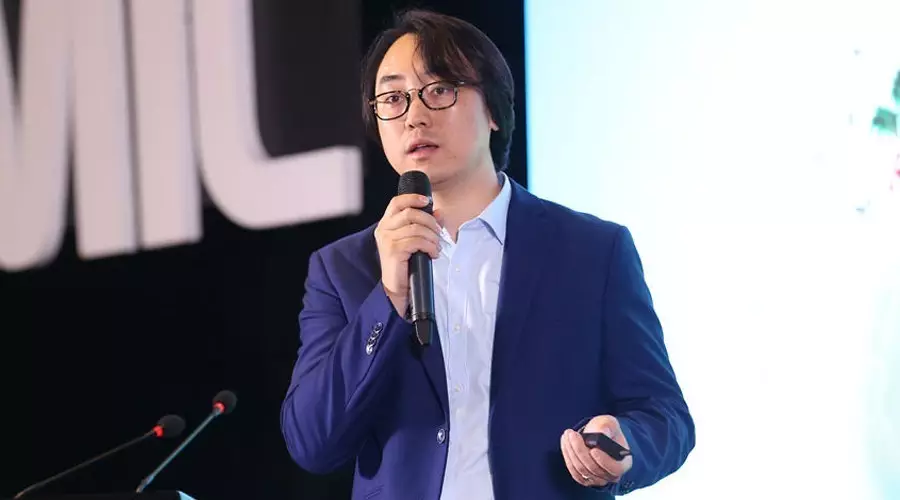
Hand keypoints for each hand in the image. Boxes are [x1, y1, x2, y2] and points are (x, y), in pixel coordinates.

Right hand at [374, 194, 441, 314]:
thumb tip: (439, 213)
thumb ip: (425, 224)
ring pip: (416, 228)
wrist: (397, 288)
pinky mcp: (393, 250)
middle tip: (438, 233)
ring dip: (432, 237)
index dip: (413, 198)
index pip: (397, 202)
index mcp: (386, 224)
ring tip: (436, 247)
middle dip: (430, 222)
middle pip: (411, 213)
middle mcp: (383, 229)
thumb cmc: (406, 264)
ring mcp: (387, 240)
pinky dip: (430, 246)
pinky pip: (417, 241)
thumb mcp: (415, 240)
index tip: (427, 200)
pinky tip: (433, 253)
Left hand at [560, 415, 632, 487]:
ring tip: (567, 435)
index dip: (604, 461)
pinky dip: (568, 457)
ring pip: (581, 469)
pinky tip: (565, 443)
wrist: (598, 438)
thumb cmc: (606, 430)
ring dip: (571, 451)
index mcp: (623, 463)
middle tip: (572, 434)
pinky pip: (574, 471)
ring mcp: (598, 480)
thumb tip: (600, 433)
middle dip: (580, 450)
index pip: (615, 469)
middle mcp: (612, 476)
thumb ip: (606, 426)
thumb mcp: (609, 423)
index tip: (593, 450)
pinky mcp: (585, 479)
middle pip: (593, 468)